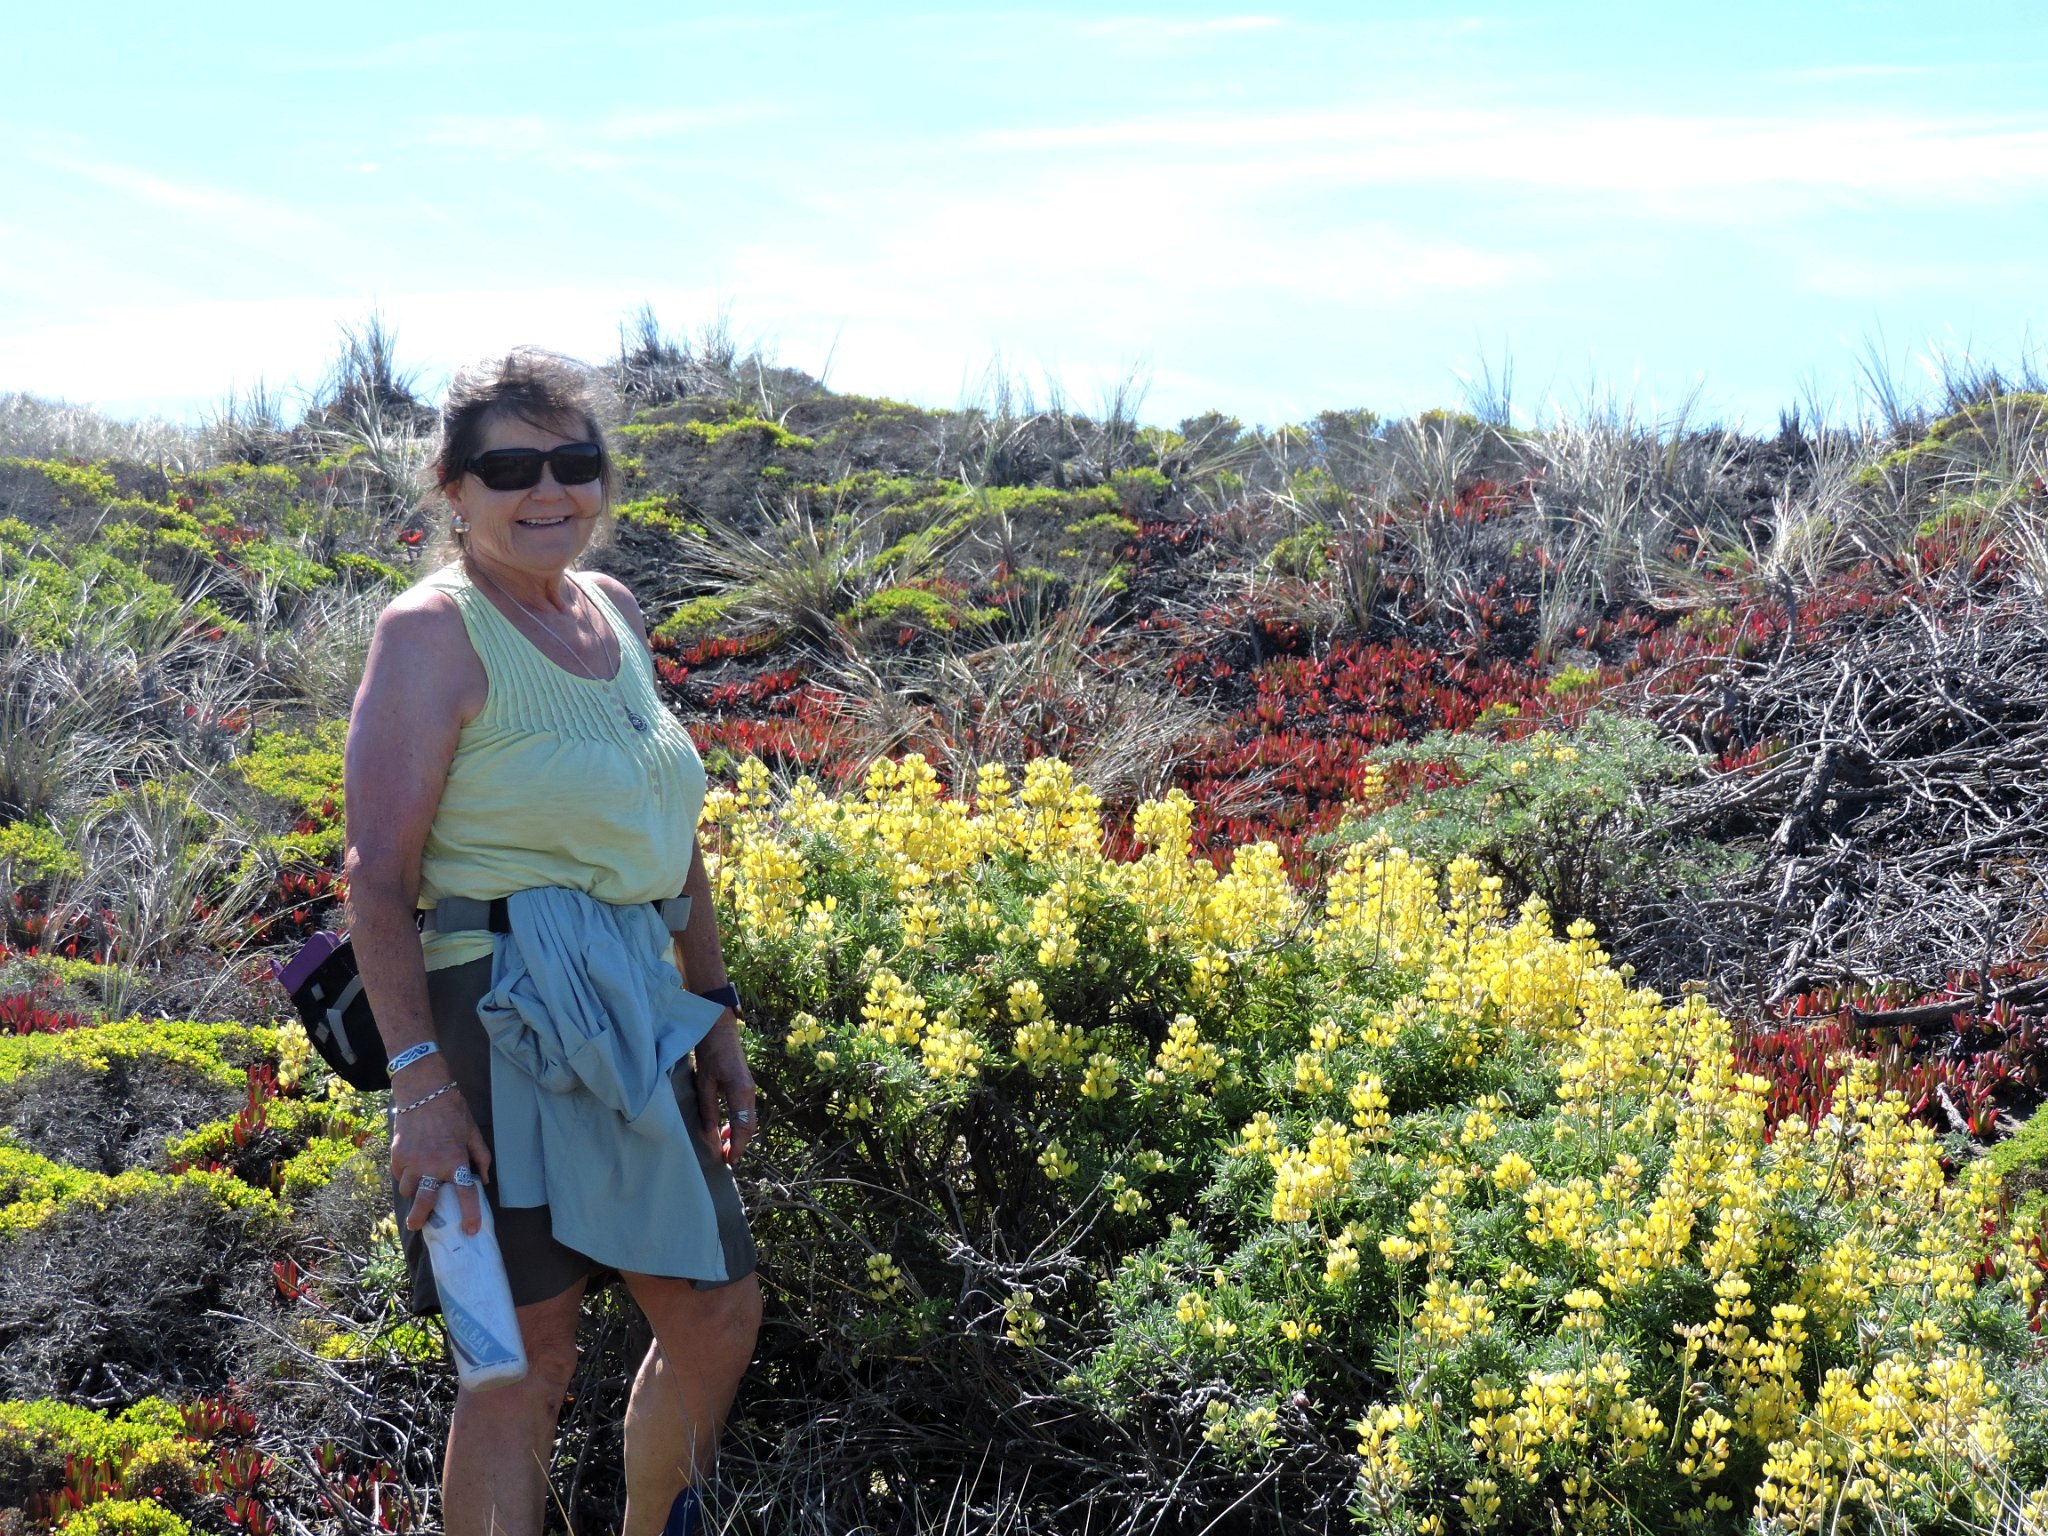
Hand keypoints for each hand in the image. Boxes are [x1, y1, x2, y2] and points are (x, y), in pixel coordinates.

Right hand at [390, 1080, 491, 1234]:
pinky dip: (404, 1176)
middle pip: (425, 1202)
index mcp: (455, 1160)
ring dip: (413, 1192)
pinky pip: (399, 1175)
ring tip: (417, 1189)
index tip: (471, 1230)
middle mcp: (432, 1166)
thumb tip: (484, 1180)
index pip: (466, 1194)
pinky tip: (410, 1169)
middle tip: (418, 1226)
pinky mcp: (397, 1156)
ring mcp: (412, 1162)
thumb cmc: (452, 1112)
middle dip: (421, 1219)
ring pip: (408, 1190)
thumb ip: (481, 1157)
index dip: (470, 1215)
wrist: (423, 1093)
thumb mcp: (473, 1133)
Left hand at [693, 1009, 757, 1165]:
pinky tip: (723, 1129)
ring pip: (748, 1119)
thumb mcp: (704, 1083)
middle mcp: (749, 1093)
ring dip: (737, 1135)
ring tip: (723, 1148)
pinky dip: (736, 1124)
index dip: (737, 1146)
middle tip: (726, 1159)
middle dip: (739, 1144)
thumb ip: (708, 1110)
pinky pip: (744, 1111)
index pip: (743, 1127)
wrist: (719, 1029)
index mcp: (741, 1093)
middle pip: (749, 1126)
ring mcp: (749, 1089)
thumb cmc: (710, 1053)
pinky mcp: (744, 1086)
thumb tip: (709, 1137)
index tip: (729, 1160)